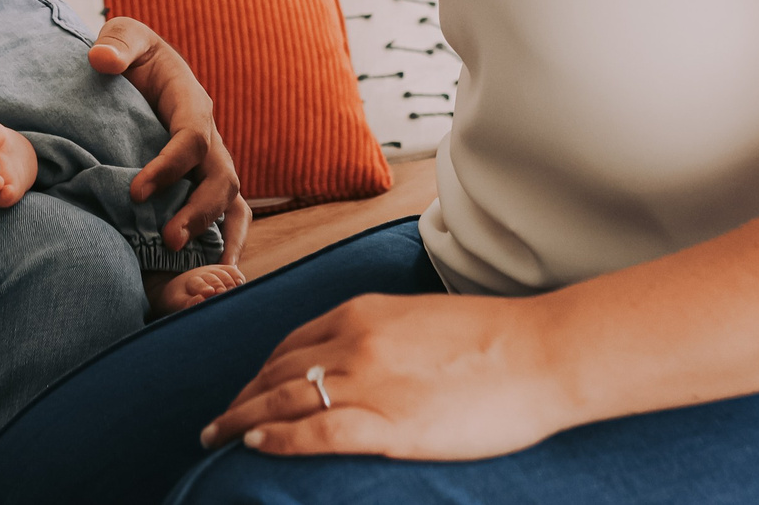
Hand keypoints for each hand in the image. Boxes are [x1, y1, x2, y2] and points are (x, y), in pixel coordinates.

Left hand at [88, 16, 250, 260]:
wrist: (138, 68)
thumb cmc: (129, 53)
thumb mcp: (124, 37)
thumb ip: (117, 42)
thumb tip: (103, 61)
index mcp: (192, 102)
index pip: (192, 138)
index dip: (170, 167)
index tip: (135, 192)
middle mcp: (209, 137)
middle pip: (221, 177)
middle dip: (200, 211)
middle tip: (170, 241)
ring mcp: (209, 162)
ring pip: (230, 201)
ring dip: (215, 234)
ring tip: (199, 273)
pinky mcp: (201, 182)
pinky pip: (226, 215)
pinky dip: (225, 246)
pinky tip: (213, 279)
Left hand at [200, 292, 574, 460]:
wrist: (542, 352)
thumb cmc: (496, 340)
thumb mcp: (423, 322)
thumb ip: (384, 337)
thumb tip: (364, 361)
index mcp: (364, 313)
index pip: (291, 342)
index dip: (260, 370)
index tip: (246, 390)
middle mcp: (354, 341)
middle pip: (276, 370)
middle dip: (241, 396)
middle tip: (218, 420)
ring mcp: (368, 382)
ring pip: (282, 398)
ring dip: (241, 419)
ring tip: (216, 436)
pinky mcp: (387, 425)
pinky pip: (315, 431)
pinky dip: (277, 438)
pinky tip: (254, 445)